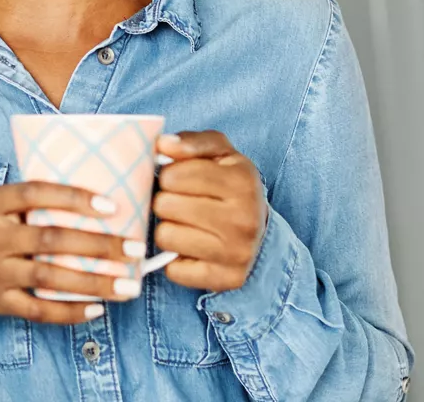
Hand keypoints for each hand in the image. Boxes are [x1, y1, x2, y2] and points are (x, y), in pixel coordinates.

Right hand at [0, 182, 145, 326]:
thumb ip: (17, 200)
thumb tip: (71, 192)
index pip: (37, 193)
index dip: (75, 197)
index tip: (111, 204)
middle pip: (52, 239)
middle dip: (99, 244)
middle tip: (135, 248)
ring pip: (51, 278)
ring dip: (94, 282)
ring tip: (128, 285)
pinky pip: (37, 310)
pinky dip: (68, 312)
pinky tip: (96, 309)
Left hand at [153, 130, 267, 292]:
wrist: (260, 229)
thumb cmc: (230, 184)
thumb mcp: (218, 152)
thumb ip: (190, 142)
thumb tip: (163, 145)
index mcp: (242, 181)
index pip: (174, 175)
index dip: (168, 176)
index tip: (177, 180)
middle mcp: (244, 219)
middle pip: (165, 206)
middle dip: (165, 201)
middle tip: (180, 203)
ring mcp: (237, 253)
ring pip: (166, 237)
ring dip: (168, 230)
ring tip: (184, 224)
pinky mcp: (227, 280)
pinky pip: (174, 271)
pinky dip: (175, 261)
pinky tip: (191, 249)